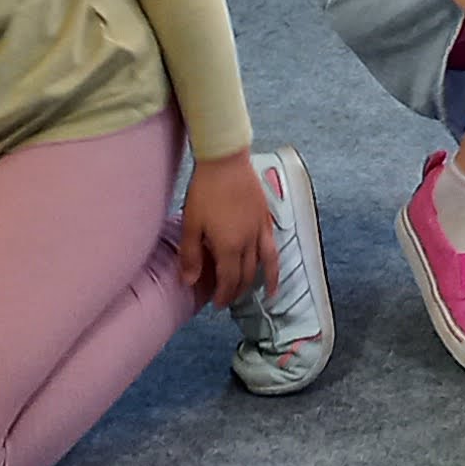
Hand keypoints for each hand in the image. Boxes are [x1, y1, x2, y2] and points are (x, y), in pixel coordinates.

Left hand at [179, 150, 275, 304]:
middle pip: (246, 275)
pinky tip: (273, 264)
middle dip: (237, 291)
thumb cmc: (205, 190)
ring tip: (266, 294)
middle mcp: (249, 242)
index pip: (228, 280)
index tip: (217, 304)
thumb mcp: (191, 224)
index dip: (223, 295)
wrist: (225, 161)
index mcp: (229, 246)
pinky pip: (273, 246)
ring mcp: (260, 230)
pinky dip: (275, 261)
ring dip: (263, 281)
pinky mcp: (265, 218)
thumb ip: (191, 256)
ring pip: (264, 263)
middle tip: (229, 299)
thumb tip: (189, 281)